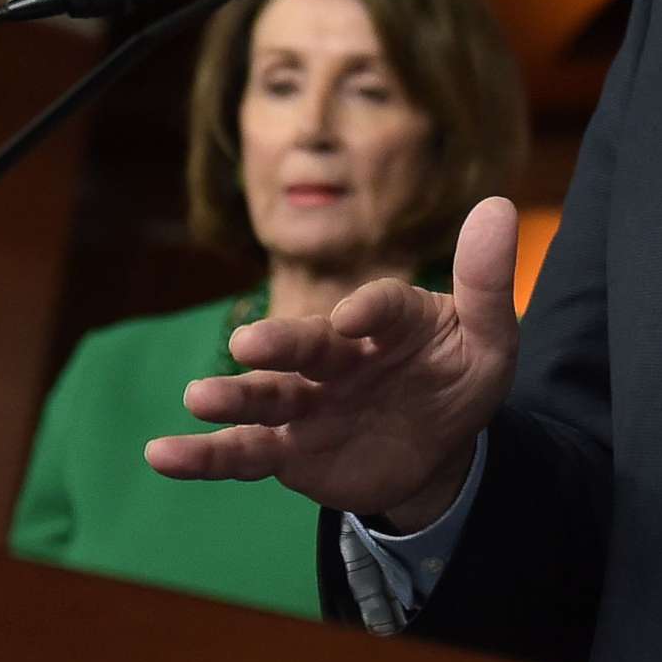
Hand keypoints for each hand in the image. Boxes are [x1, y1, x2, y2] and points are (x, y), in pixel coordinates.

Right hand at [145, 195, 519, 528]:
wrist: (438, 447)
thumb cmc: (459, 379)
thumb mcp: (489, 340)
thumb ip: (487, 283)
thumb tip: (499, 206)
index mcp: (389, 319)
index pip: (381, 305)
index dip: (370, 308)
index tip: (355, 318)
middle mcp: (339, 353)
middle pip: (307, 345)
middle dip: (280, 343)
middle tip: (250, 343)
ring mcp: (310, 400)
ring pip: (266, 396)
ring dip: (233, 396)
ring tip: (200, 396)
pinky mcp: (290, 448)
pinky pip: (244, 451)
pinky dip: (205, 455)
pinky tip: (163, 454)